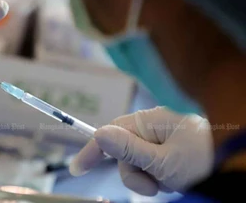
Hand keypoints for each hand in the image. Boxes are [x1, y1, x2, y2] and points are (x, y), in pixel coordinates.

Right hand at [69, 107, 213, 195]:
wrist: (235, 162)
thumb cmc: (203, 160)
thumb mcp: (162, 161)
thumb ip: (128, 149)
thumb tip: (98, 133)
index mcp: (148, 121)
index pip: (109, 133)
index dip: (92, 150)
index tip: (76, 168)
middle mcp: (152, 126)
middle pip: (123, 154)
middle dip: (135, 174)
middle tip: (155, 186)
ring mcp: (161, 137)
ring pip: (138, 163)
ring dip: (150, 178)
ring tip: (172, 181)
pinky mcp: (169, 148)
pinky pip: (152, 165)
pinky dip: (159, 177)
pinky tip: (175, 179)